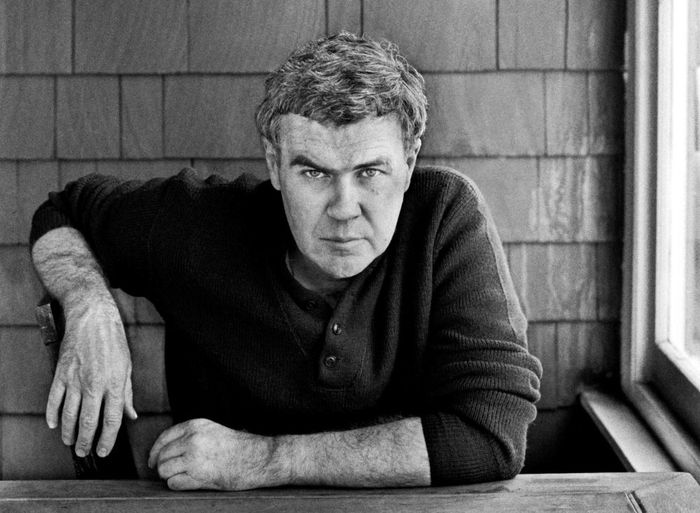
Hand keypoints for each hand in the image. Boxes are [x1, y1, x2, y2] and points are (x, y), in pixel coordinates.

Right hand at [46, 299, 136, 457]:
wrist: (92, 318)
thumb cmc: (113, 340)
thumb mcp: (127, 366)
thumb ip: (127, 393)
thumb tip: (131, 414)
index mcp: (115, 384)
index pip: (113, 420)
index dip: (108, 439)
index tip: (103, 451)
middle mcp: (95, 384)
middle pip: (89, 422)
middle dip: (86, 442)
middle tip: (84, 453)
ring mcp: (75, 380)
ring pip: (69, 415)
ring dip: (69, 432)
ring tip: (70, 442)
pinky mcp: (61, 373)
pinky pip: (54, 400)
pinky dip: (52, 415)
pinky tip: (54, 424)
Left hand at [148, 419, 286, 489]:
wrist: (256, 457)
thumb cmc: (236, 446)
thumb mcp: (211, 431)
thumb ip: (190, 436)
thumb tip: (165, 450)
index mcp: (195, 426)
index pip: (163, 438)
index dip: (154, 452)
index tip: (153, 461)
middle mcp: (192, 439)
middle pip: (161, 456)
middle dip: (163, 466)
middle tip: (171, 472)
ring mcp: (194, 457)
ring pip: (164, 470)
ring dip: (170, 476)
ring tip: (183, 477)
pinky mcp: (198, 475)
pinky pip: (174, 483)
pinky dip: (178, 485)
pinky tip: (189, 482)